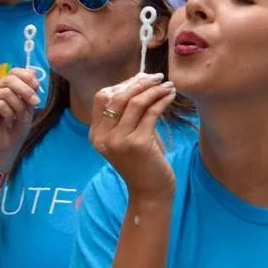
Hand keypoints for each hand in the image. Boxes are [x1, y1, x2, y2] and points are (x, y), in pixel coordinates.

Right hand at [0, 68, 42, 166]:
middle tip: (35, 103)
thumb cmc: (15, 130)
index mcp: (3, 88)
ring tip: (15, 118)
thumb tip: (34, 71)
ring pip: (6, 93)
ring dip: (18, 107)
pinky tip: (6, 122)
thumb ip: (29, 91)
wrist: (4, 150)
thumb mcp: (27, 108)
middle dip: (27, 91)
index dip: (27, 76)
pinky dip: (8, 114)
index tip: (37, 87)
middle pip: (10, 79)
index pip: (13, 72)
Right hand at [90, 72, 178, 197]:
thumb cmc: (143, 161)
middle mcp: (103, 137)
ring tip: (168, 85)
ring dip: (153, 90)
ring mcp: (119, 141)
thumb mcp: (129, 135)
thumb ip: (129, 112)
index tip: (142, 78)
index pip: (102, 97)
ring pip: (135, 103)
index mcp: (96, 134)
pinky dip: (162, 101)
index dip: (123, 84)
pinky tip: (171, 96)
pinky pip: (151, 113)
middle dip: (139, 82)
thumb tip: (141, 78)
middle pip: (117, 96)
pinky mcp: (138, 144)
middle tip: (158, 77)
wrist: (149, 191)